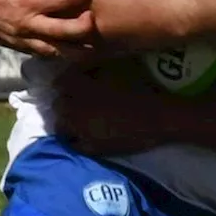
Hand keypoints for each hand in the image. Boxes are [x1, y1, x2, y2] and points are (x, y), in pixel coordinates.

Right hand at [0, 0, 93, 57]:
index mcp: (30, 1)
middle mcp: (29, 23)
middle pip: (66, 31)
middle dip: (85, 27)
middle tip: (93, 18)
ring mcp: (24, 38)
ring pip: (56, 51)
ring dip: (76, 50)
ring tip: (91, 45)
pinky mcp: (20, 47)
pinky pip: (44, 55)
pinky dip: (59, 54)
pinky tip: (71, 50)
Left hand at [55, 64, 171, 155]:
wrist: (157, 118)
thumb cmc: (139, 89)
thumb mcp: (115, 68)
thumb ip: (92, 67)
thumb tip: (80, 67)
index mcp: (79, 86)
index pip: (60, 82)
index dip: (67, 82)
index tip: (75, 83)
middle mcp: (73, 108)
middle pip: (58, 104)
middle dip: (66, 102)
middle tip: (78, 102)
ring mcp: (80, 130)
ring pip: (61, 126)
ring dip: (67, 121)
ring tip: (79, 120)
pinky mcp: (90, 147)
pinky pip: (73, 144)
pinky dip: (76, 139)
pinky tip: (85, 136)